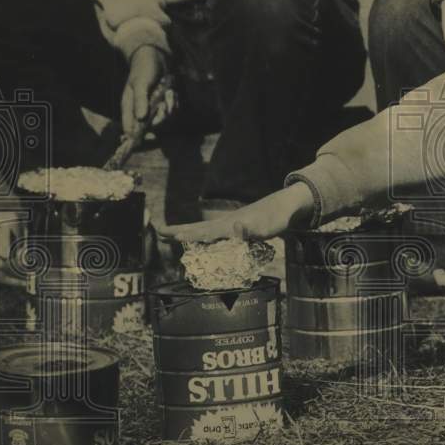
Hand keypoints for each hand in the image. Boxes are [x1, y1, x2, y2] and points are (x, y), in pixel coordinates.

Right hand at [122, 46, 174, 135]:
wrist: (156, 57)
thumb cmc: (143, 70)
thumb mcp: (140, 84)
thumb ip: (140, 100)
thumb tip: (141, 118)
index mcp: (129, 108)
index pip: (130, 129)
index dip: (139, 136)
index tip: (152, 135)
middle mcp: (140, 110)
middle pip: (151, 126)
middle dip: (161, 117)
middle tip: (164, 105)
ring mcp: (152, 107)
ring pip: (164, 118)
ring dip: (169, 107)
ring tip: (168, 93)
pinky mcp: (163, 103)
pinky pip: (171, 110)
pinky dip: (174, 102)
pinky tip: (172, 92)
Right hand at [159, 183, 314, 243]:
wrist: (286, 206)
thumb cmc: (277, 219)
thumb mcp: (267, 228)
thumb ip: (252, 230)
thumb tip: (236, 228)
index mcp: (232, 225)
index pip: (208, 232)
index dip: (192, 235)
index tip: (174, 236)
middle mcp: (227, 223)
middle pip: (199, 228)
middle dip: (179, 230)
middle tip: (158, 232)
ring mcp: (229, 224)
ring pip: (202, 228)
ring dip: (185, 232)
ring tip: (167, 234)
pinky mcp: (233, 226)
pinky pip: (212, 232)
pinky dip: (198, 234)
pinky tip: (193, 238)